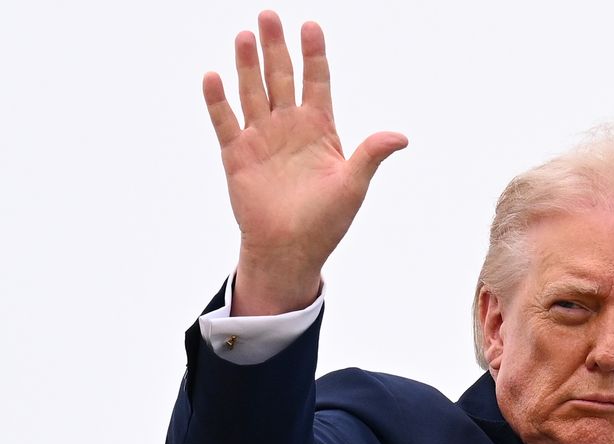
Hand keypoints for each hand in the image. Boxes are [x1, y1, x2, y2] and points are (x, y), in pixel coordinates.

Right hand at [203, 11, 406, 314]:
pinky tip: (213, 77)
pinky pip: (226, 123)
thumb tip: (400, 137)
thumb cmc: (325, 222)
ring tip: (245, 36)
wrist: (289, 251)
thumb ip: (370, 155)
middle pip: (281, 77)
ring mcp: (261, 139)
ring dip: (248, 65)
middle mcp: (288, 126)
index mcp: (319, 128)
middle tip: (269, 15)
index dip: (314, 54)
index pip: (317, 80)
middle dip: (276, 47)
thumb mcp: (353, 186)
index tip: (310, 26)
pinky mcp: (237, 156)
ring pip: (252, 92)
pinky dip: (218, 101)